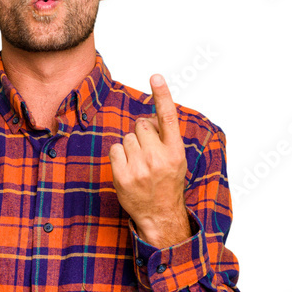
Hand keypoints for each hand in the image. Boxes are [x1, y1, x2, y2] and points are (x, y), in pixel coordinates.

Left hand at [108, 74, 188, 242]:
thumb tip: (147, 118)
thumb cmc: (167, 182)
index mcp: (175, 151)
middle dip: (142, 133)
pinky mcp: (123, 176)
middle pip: (141, 125)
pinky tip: (128, 168)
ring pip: (127, 138)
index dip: (162, 94)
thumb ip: (165, 137)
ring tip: (140, 164)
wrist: (159, 214)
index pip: (168, 117)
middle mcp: (159, 157)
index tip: (155, 76)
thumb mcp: (176, 159)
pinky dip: (119, 156)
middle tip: (148, 152)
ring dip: (131, 147)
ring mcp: (140, 167)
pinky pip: (115, 150)